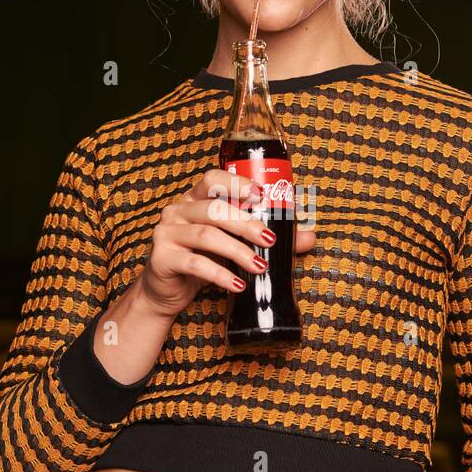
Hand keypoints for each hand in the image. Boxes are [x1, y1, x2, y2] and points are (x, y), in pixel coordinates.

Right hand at [138, 166, 316, 319]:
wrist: (166, 291)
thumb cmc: (201, 261)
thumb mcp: (232, 246)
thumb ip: (265, 238)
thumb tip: (309, 236)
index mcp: (194, 199)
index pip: (212, 179)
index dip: (236, 183)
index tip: (261, 194)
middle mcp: (177, 210)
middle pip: (214, 209)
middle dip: (246, 224)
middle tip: (270, 240)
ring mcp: (166, 233)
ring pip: (206, 236)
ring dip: (237, 251)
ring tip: (259, 266)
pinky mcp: (162, 258)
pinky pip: (194, 264)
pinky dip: (219, 275)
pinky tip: (237, 284)